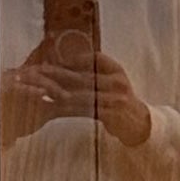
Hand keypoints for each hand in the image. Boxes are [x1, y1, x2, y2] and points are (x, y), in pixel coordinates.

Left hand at [18, 18, 148, 148]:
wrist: (137, 122)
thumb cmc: (118, 99)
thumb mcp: (112, 80)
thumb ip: (93, 72)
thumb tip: (63, 64)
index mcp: (117, 70)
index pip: (97, 58)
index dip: (76, 58)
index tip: (58, 60)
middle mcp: (118, 82)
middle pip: (85, 76)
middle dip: (61, 74)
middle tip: (42, 71)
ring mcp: (116, 99)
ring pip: (83, 94)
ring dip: (62, 93)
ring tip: (44, 90)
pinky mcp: (111, 115)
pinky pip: (86, 110)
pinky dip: (69, 109)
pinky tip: (56, 108)